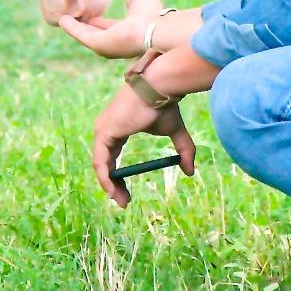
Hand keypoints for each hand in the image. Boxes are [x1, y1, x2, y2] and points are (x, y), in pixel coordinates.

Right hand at [58, 0, 166, 59]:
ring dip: (74, 28)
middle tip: (70, 19)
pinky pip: (82, 35)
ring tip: (61, 19)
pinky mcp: (98, 45)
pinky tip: (62, 20)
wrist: (155, 28)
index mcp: (127, 34)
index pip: (109, 28)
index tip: (89, 15)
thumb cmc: (152, 17)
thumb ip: (133, 3)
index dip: (99, 22)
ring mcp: (106, 46)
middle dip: (83, 27)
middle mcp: (115, 44)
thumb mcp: (140, 5)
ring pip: (87, 35)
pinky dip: (72, 28)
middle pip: (95, 34)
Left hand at [89, 81, 196, 208]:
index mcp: (118, 128)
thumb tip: (190, 172)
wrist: (159, 88)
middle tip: (124, 202)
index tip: (128, 193)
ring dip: (108, 185)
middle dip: (113, 184)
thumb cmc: (164, 105)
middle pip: (104, 162)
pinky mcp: (103, 132)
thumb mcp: (176, 131)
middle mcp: (107, 129)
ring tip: (120, 201)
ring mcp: (103, 129)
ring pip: (100, 164)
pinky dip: (104, 177)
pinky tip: (111, 191)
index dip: (118, 175)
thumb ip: (183, 150)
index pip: (112, 155)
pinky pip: (100, 161)